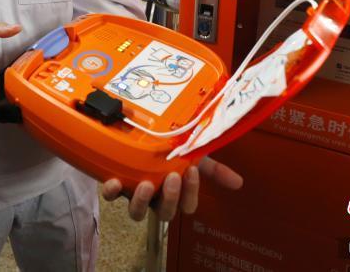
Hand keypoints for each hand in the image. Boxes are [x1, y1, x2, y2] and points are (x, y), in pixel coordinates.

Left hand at [102, 157, 242, 221]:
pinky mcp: (115, 185)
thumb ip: (213, 169)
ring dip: (143, 202)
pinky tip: (115, 181)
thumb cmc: (167, 149)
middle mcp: (156, 198)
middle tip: (172, 178)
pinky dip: (112, 191)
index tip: (190, 170)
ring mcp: (134, 193)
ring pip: (137, 213)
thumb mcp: (192, 155)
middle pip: (165, 214)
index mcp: (175, 193)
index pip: (187, 206)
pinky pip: (110, 197)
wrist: (138, 134)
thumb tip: (239, 182)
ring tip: (146, 184)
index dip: (189, 193)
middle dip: (170, 198)